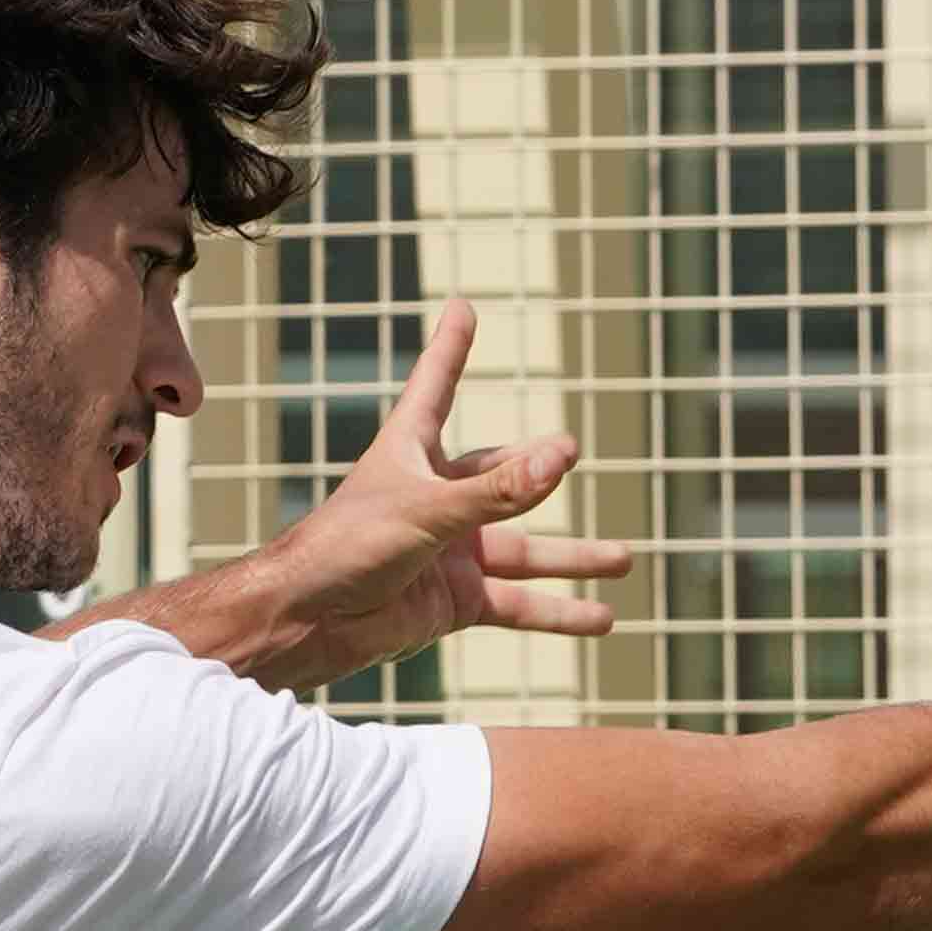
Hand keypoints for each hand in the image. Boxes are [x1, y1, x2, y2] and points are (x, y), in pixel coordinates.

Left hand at [240, 301, 633, 685]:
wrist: (305, 624)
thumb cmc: (344, 550)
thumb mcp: (425, 511)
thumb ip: (495, 493)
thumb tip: (561, 460)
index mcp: (410, 453)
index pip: (437, 386)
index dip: (451, 347)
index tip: (463, 306)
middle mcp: (434, 497)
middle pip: (502, 477)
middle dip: (540, 471)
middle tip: (572, 454)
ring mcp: (449, 551)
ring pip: (526, 551)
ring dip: (574, 558)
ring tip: (625, 559)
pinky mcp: (455, 601)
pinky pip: (519, 604)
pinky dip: (559, 612)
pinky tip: (602, 619)